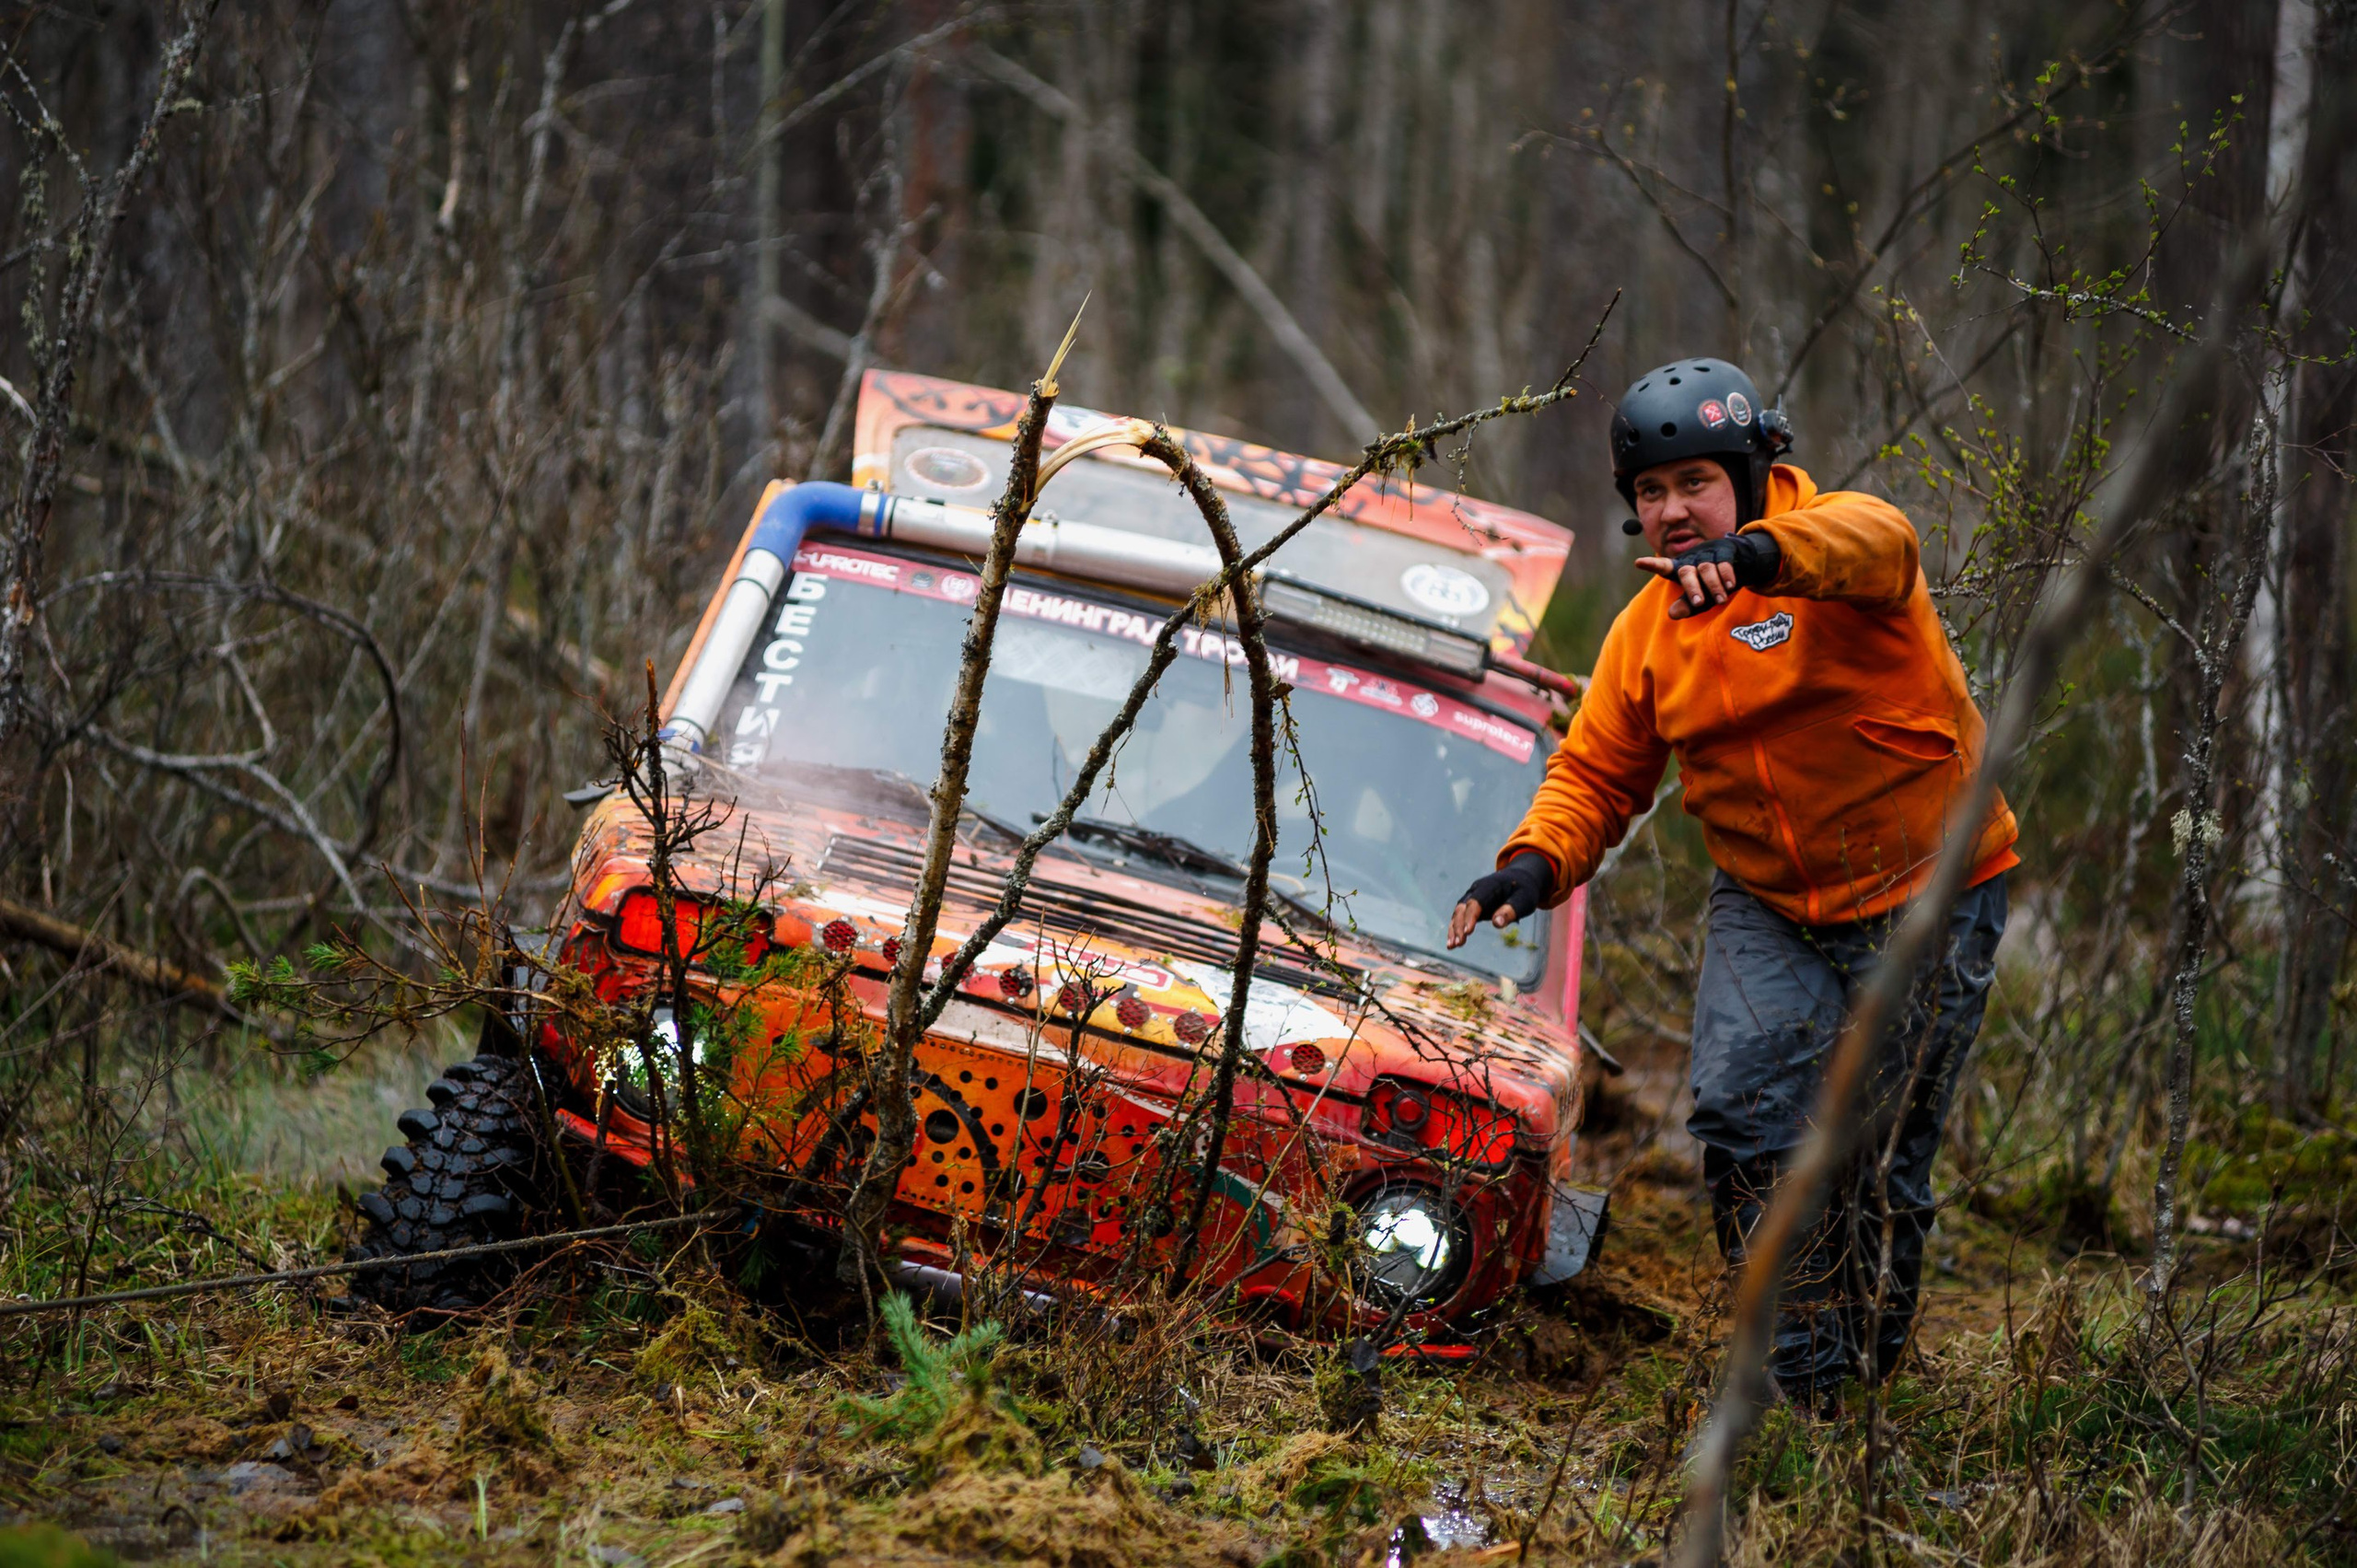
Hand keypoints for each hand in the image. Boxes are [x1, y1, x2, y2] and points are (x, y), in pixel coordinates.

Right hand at [1445, 851, 1553, 948]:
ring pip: (1457, 913)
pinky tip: (1452, 944)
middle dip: (1459, 925)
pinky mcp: (1471, 907)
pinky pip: (1459, 918)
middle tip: (1460, 943)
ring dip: (1454, 929)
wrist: (1518, 880)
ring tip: (1452, 946)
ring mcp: (1471, 898)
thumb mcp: (1523, 900)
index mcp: (1489, 886)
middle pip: (1463, 908)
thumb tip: (1497, 924)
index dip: (1470, 917)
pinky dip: (1455, 929)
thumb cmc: (1523, 891)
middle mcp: (1476, 890)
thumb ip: (1510, 911)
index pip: (1476, 902)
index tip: (1468, 932)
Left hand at [1636, 530, 1780, 619]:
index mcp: (1679, 569)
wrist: (1737, 563)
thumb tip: (1672, 615)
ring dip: (1714, 585)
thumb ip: (1687, 606)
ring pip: (1706, 569)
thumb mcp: (1698, 596)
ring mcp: (1707, 555)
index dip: (1652, 565)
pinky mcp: (1724, 552)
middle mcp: (1691, 560)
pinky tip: (1730, 586)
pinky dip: (1726, 575)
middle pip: (1686, 572)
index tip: (1638, 562)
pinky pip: (1724, 563)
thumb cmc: (1709, 583)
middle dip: (1692, 588)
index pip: (1664, 566)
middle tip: (1699, 603)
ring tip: (1720, 600)